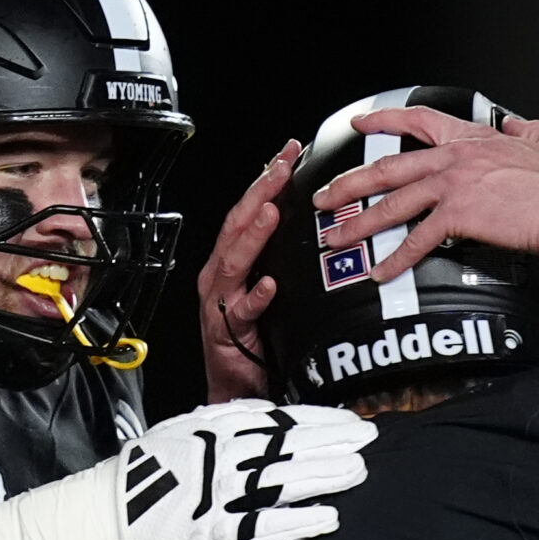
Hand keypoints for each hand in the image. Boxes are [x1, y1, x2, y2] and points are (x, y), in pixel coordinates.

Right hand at [105, 400, 375, 539]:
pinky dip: (299, 521)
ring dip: (324, 475)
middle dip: (332, 441)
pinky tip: (329, 518)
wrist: (99, 518)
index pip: (275, 419)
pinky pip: (265, 524)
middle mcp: (219, 455)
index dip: (315, 419)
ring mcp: (217, 492)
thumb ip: (219, 427)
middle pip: (287, 445)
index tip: (346, 419)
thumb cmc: (139, 478)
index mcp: (210, 428)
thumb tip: (262, 422)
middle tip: (368, 439)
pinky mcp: (213, 529)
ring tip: (358, 472)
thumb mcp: (179, 435)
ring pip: (284, 479)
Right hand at [196, 139, 299, 402]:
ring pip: (234, 260)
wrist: (238, 387)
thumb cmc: (257, 337)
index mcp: (233, 260)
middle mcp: (221, 275)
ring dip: (253, 234)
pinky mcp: (226, 332)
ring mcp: (221, 302)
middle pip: (238, 225)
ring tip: (270, 210)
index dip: (267, 180)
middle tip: (281, 167)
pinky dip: (255, 297)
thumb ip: (282, 258)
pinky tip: (269, 285)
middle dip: (259, 193)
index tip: (289, 152)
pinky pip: (241, 312)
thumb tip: (317, 224)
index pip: (250, 210)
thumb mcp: (272, 288)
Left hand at [313, 106, 538, 280]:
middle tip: (326, 197)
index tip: (360, 125)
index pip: (417, 121)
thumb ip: (528, 132)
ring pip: (393, 203)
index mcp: (472, 140)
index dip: (384, 122)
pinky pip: (418, 241)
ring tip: (337, 237)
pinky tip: (381, 272)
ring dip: (360, 223)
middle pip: (389, 168)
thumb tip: (520, 125)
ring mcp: (454, 186)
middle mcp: (455, 159)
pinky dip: (396, 259)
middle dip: (350, 184)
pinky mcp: (459, 216)